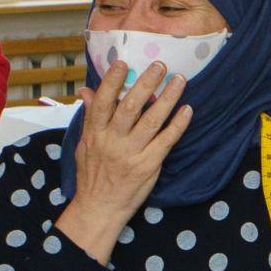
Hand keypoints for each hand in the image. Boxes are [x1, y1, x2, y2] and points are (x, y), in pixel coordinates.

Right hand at [60, 61, 191, 254]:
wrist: (99, 208)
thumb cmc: (92, 174)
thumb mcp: (83, 144)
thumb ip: (88, 117)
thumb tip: (86, 90)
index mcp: (95, 133)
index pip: (103, 102)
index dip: (112, 81)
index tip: (124, 63)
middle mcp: (112, 141)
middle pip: (130, 107)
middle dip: (146, 84)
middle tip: (160, 65)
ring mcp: (132, 154)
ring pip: (151, 120)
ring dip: (168, 98)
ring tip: (179, 80)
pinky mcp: (149, 166)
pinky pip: (166, 141)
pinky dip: (178, 124)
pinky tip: (187, 109)